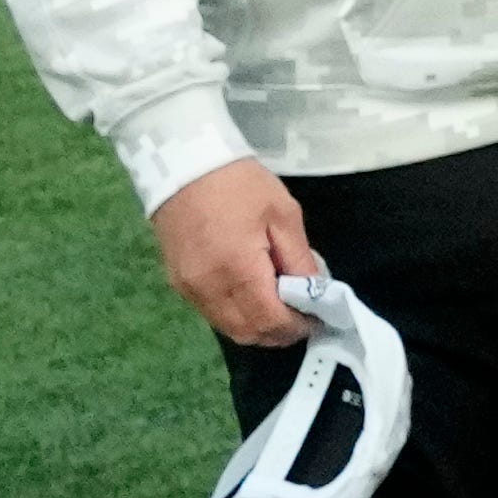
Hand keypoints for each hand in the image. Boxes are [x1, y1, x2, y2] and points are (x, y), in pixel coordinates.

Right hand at [152, 158, 319, 346]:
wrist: (184, 165)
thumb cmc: (240, 185)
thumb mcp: (283, 215)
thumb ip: (298, 259)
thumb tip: (315, 292)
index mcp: (237, 270)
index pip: (270, 320)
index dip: (297, 326)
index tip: (319, 318)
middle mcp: (207, 289)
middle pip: (247, 332)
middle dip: (279, 332)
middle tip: (304, 316)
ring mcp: (188, 290)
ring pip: (228, 328)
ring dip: (258, 327)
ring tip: (283, 307)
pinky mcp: (178, 284)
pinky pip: (212, 314)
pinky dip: (237, 315)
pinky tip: (254, 296)